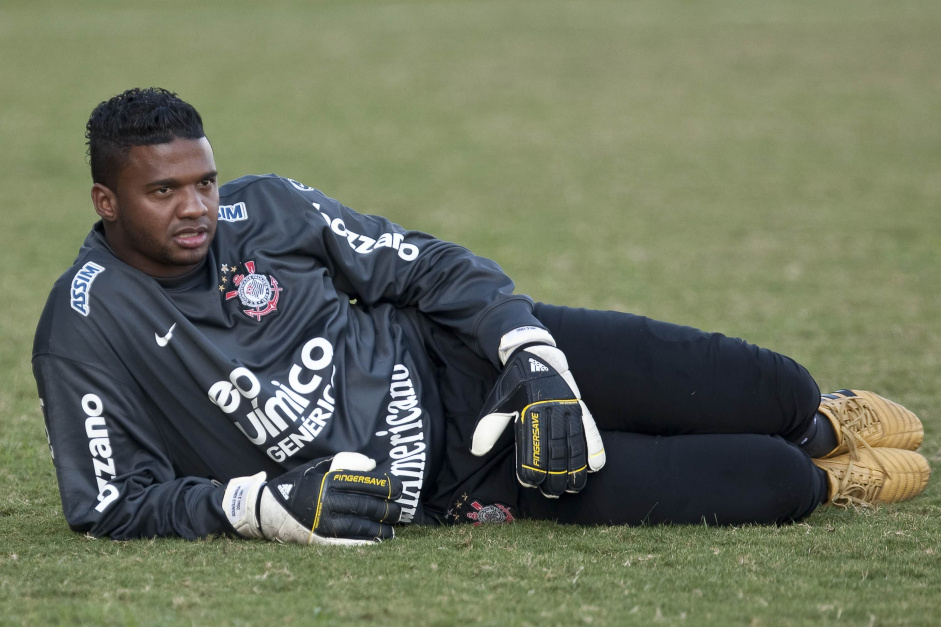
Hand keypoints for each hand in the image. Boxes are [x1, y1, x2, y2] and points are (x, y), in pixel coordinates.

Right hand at [224, 452, 402, 544]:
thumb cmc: (297, 484)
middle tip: (399, 510)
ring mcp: (324, 523)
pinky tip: (378, 540)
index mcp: (328, 481)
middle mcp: (327, 502)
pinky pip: (349, 542)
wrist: (266, 509)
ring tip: (392, 528)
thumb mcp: (317, 466)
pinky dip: (366, 542)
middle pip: (367, 505)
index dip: (386, 486)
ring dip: (381, 527)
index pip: (365, 483)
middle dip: (388, 508)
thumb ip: (344, 463)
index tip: (400, 487)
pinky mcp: (320, 539)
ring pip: (361, 526)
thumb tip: (372, 465)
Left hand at [470, 344, 605, 496]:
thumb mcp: (496, 402)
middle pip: (556, 452)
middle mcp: (551, 411)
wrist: (534, 354)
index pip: (533, 449)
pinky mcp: (578, 406)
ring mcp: (568, 409)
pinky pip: (589, 430)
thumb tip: (477, 452)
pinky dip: (593, 448)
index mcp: (530, 411)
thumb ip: (487, 427)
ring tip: (573, 488)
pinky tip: (594, 466)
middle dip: (554, 476)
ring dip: (575, 469)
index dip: (531, 468)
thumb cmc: (513, 383)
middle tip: (551, 493)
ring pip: (574, 445)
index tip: (529, 482)